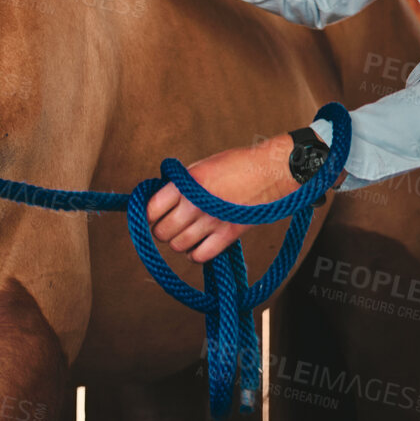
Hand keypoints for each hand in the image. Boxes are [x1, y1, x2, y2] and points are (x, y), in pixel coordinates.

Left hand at [145, 135, 297, 263]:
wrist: (270, 171)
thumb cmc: (236, 165)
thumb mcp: (201, 166)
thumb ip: (180, 185)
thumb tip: (160, 200)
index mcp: (186, 184)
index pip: (151, 210)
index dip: (150, 214)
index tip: (154, 214)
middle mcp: (195, 204)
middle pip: (162, 232)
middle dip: (161, 229)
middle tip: (169, 224)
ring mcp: (211, 222)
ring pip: (178, 246)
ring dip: (177, 241)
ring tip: (185, 232)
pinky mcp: (228, 235)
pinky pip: (200, 256)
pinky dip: (194, 254)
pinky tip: (198, 244)